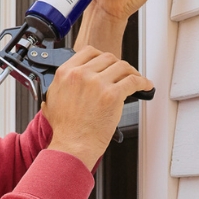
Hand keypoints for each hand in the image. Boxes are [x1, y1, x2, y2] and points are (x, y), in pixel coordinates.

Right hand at [41, 46, 152, 167]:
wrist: (73, 146)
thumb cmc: (65, 129)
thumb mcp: (52, 99)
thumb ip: (61, 84)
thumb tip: (70, 79)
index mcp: (66, 73)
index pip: (88, 51)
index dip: (101, 56)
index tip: (107, 62)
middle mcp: (82, 74)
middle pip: (108, 57)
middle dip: (117, 65)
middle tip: (122, 73)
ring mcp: (98, 83)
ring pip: (122, 66)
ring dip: (132, 71)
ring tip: (136, 78)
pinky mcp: (113, 95)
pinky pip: (133, 81)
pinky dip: (142, 82)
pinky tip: (145, 86)